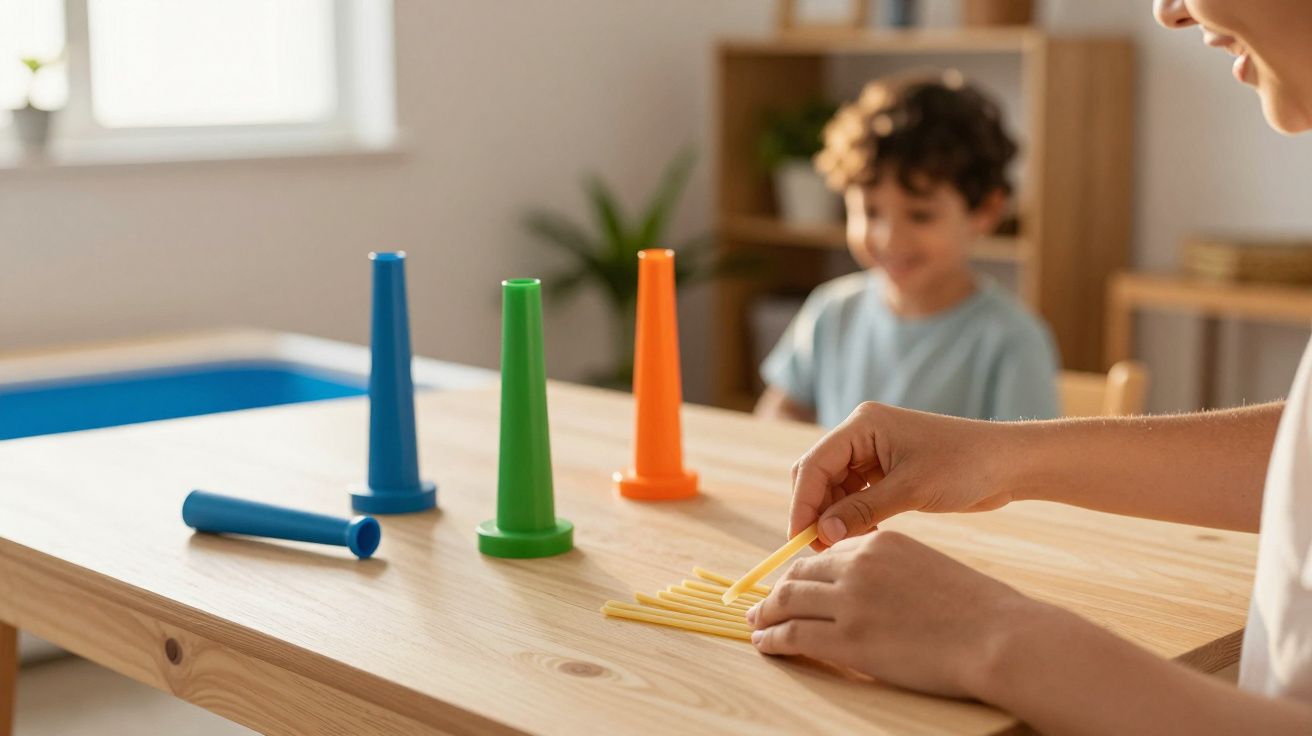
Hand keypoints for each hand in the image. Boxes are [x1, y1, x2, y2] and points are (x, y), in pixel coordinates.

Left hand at [747, 530, 1041, 699]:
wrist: (998, 636)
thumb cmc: (978, 610)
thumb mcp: (928, 567)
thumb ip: (891, 569)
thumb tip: (868, 589)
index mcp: (880, 542)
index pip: (827, 553)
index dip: (804, 572)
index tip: (792, 584)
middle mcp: (858, 564)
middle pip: (799, 574)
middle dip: (777, 591)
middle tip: (763, 605)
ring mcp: (850, 601)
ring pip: (787, 602)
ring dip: (766, 614)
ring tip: (756, 625)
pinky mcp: (847, 638)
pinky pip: (793, 634)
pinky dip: (772, 639)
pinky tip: (765, 644)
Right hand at [789, 402, 1019, 547]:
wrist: (1010, 463)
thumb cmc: (965, 465)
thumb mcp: (911, 490)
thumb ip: (862, 511)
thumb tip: (822, 533)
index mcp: (862, 425)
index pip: (814, 464)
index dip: (802, 504)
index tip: (799, 540)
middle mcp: (862, 434)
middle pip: (817, 475)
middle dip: (814, 512)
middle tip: (818, 551)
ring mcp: (873, 453)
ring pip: (834, 489)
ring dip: (835, 518)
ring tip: (843, 549)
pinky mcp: (886, 471)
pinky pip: (855, 496)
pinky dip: (853, 518)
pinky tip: (865, 539)